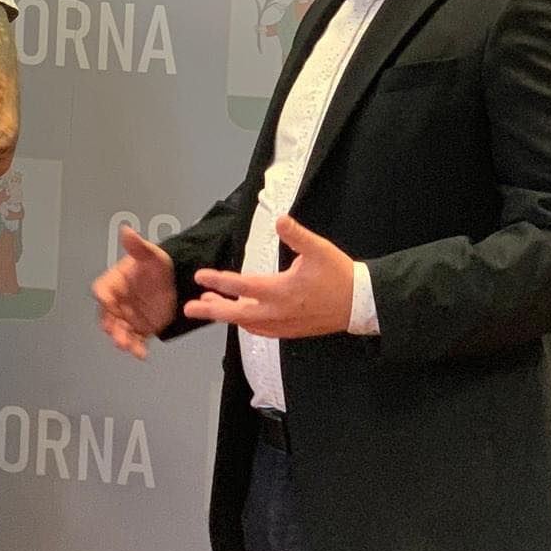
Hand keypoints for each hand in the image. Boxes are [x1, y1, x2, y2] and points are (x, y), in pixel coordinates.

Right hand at [91, 225, 176, 359]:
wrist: (176, 280)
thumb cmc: (158, 266)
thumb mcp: (149, 255)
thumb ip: (136, 246)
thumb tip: (126, 230)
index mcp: (114, 283)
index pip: (102, 291)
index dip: (104, 299)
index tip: (109, 304)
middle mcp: (117, 302)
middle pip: (107, 316)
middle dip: (111, 326)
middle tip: (116, 332)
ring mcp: (128, 317)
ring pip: (119, 331)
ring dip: (122, 339)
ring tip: (127, 345)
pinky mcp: (140, 328)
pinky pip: (135, 339)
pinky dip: (136, 347)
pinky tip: (140, 352)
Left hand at [183, 215, 352, 339]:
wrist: (361, 304)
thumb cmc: (339, 274)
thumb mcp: (319, 250)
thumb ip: (297, 235)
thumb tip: (280, 219)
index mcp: (281, 290)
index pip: (242, 287)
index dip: (218, 281)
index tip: (200, 277)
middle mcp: (278, 312)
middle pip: (236, 314)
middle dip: (211, 311)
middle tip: (189, 308)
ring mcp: (283, 324)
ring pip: (247, 323)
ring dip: (227, 314)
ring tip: (210, 305)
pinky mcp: (291, 331)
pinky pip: (261, 330)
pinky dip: (245, 323)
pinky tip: (240, 315)